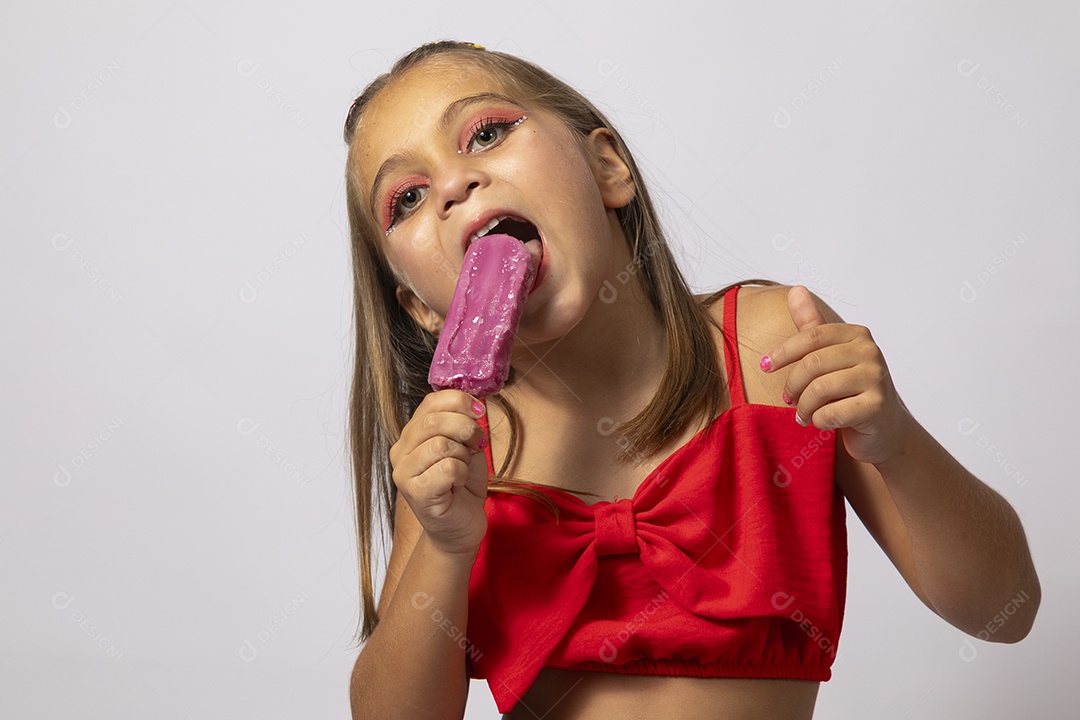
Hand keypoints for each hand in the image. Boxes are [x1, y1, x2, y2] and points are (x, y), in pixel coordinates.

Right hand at [389, 390, 490, 557]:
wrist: (462, 527)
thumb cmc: (462, 485)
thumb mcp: (465, 445)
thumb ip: (462, 421)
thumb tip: (473, 401)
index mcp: (411, 434)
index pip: (431, 401)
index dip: (459, 401)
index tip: (479, 411)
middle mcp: (401, 451)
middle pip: (435, 420)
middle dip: (466, 428)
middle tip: (477, 443)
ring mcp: (404, 473)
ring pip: (441, 444)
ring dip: (464, 456)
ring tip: (463, 469)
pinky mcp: (415, 493)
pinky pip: (447, 468)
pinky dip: (462, 474)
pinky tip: (457, 485)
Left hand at [761, 286, 910, 465]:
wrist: (884, 428)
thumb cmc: (851, 390)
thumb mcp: (829, 354)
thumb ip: (811, 324)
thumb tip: (795, 289)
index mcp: (857, 335)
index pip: (811, 337)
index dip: (783, 352)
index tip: (765, 366)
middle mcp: (870, 352)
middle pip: (812, 364)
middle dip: (792, 385)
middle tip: (788, 399)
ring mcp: (877, 379)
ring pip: (819, 390)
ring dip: (803, 407)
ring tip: (803, 414)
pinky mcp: (877, 406)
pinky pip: (830, 413)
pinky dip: (818, 421)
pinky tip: (821, 422)